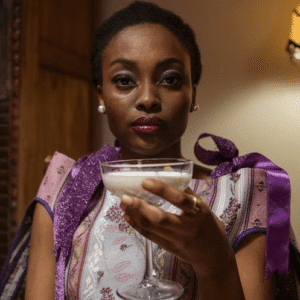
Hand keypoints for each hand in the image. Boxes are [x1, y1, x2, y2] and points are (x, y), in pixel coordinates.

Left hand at [120, 178, 234, 276]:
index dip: (162, 190)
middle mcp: (186, 227)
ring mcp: (176, 240)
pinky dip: (137, 226)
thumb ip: (185, 189)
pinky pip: (150, 236)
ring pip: (151, 228)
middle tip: (125, 196)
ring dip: (135, 215)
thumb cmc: (209, 226)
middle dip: (140, 207)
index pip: (180, 199)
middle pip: (160, 218)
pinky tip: (128, 217)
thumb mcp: (203, 206)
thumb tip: (167, 168)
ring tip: (123, 204)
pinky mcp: (168, 248)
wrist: (214, 257)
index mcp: (198, 213)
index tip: (145, 181)